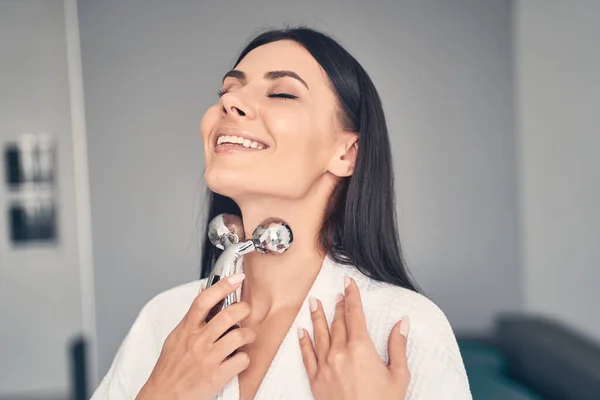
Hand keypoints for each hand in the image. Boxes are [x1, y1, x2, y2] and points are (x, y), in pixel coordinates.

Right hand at [136, 274, 255, 399]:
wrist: (163, 397)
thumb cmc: (170, 369)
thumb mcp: (175, 338)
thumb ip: (191, 318)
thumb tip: (204, 292)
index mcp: (186, 330)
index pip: (204, 300)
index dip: (222, 286)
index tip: (236, 279)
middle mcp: (198, 341)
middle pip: (228, 315)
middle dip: (243, 309)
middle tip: (245, 311)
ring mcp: (208, 358)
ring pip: (239, 336)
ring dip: (248, 335)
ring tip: (246, 337)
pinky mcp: (218, 376)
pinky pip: (242, 359)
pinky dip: (245, 358)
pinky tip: (239, 359)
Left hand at [298, 276, 410, 399]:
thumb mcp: (398, 375)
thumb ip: (398, 346)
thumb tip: (402, 323)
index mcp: (361, 348)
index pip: (355, 314)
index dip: (352, 296)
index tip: (348, 283)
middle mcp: (340, 352)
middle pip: (338, 322)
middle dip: (338, 305)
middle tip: (337, 293)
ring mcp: (325, 366)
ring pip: (319, 334)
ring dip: (317, 316)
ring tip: (314, 301)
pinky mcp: (316, 380)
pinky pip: (307, 355)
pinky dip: (303, 342)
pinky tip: (301, 331)